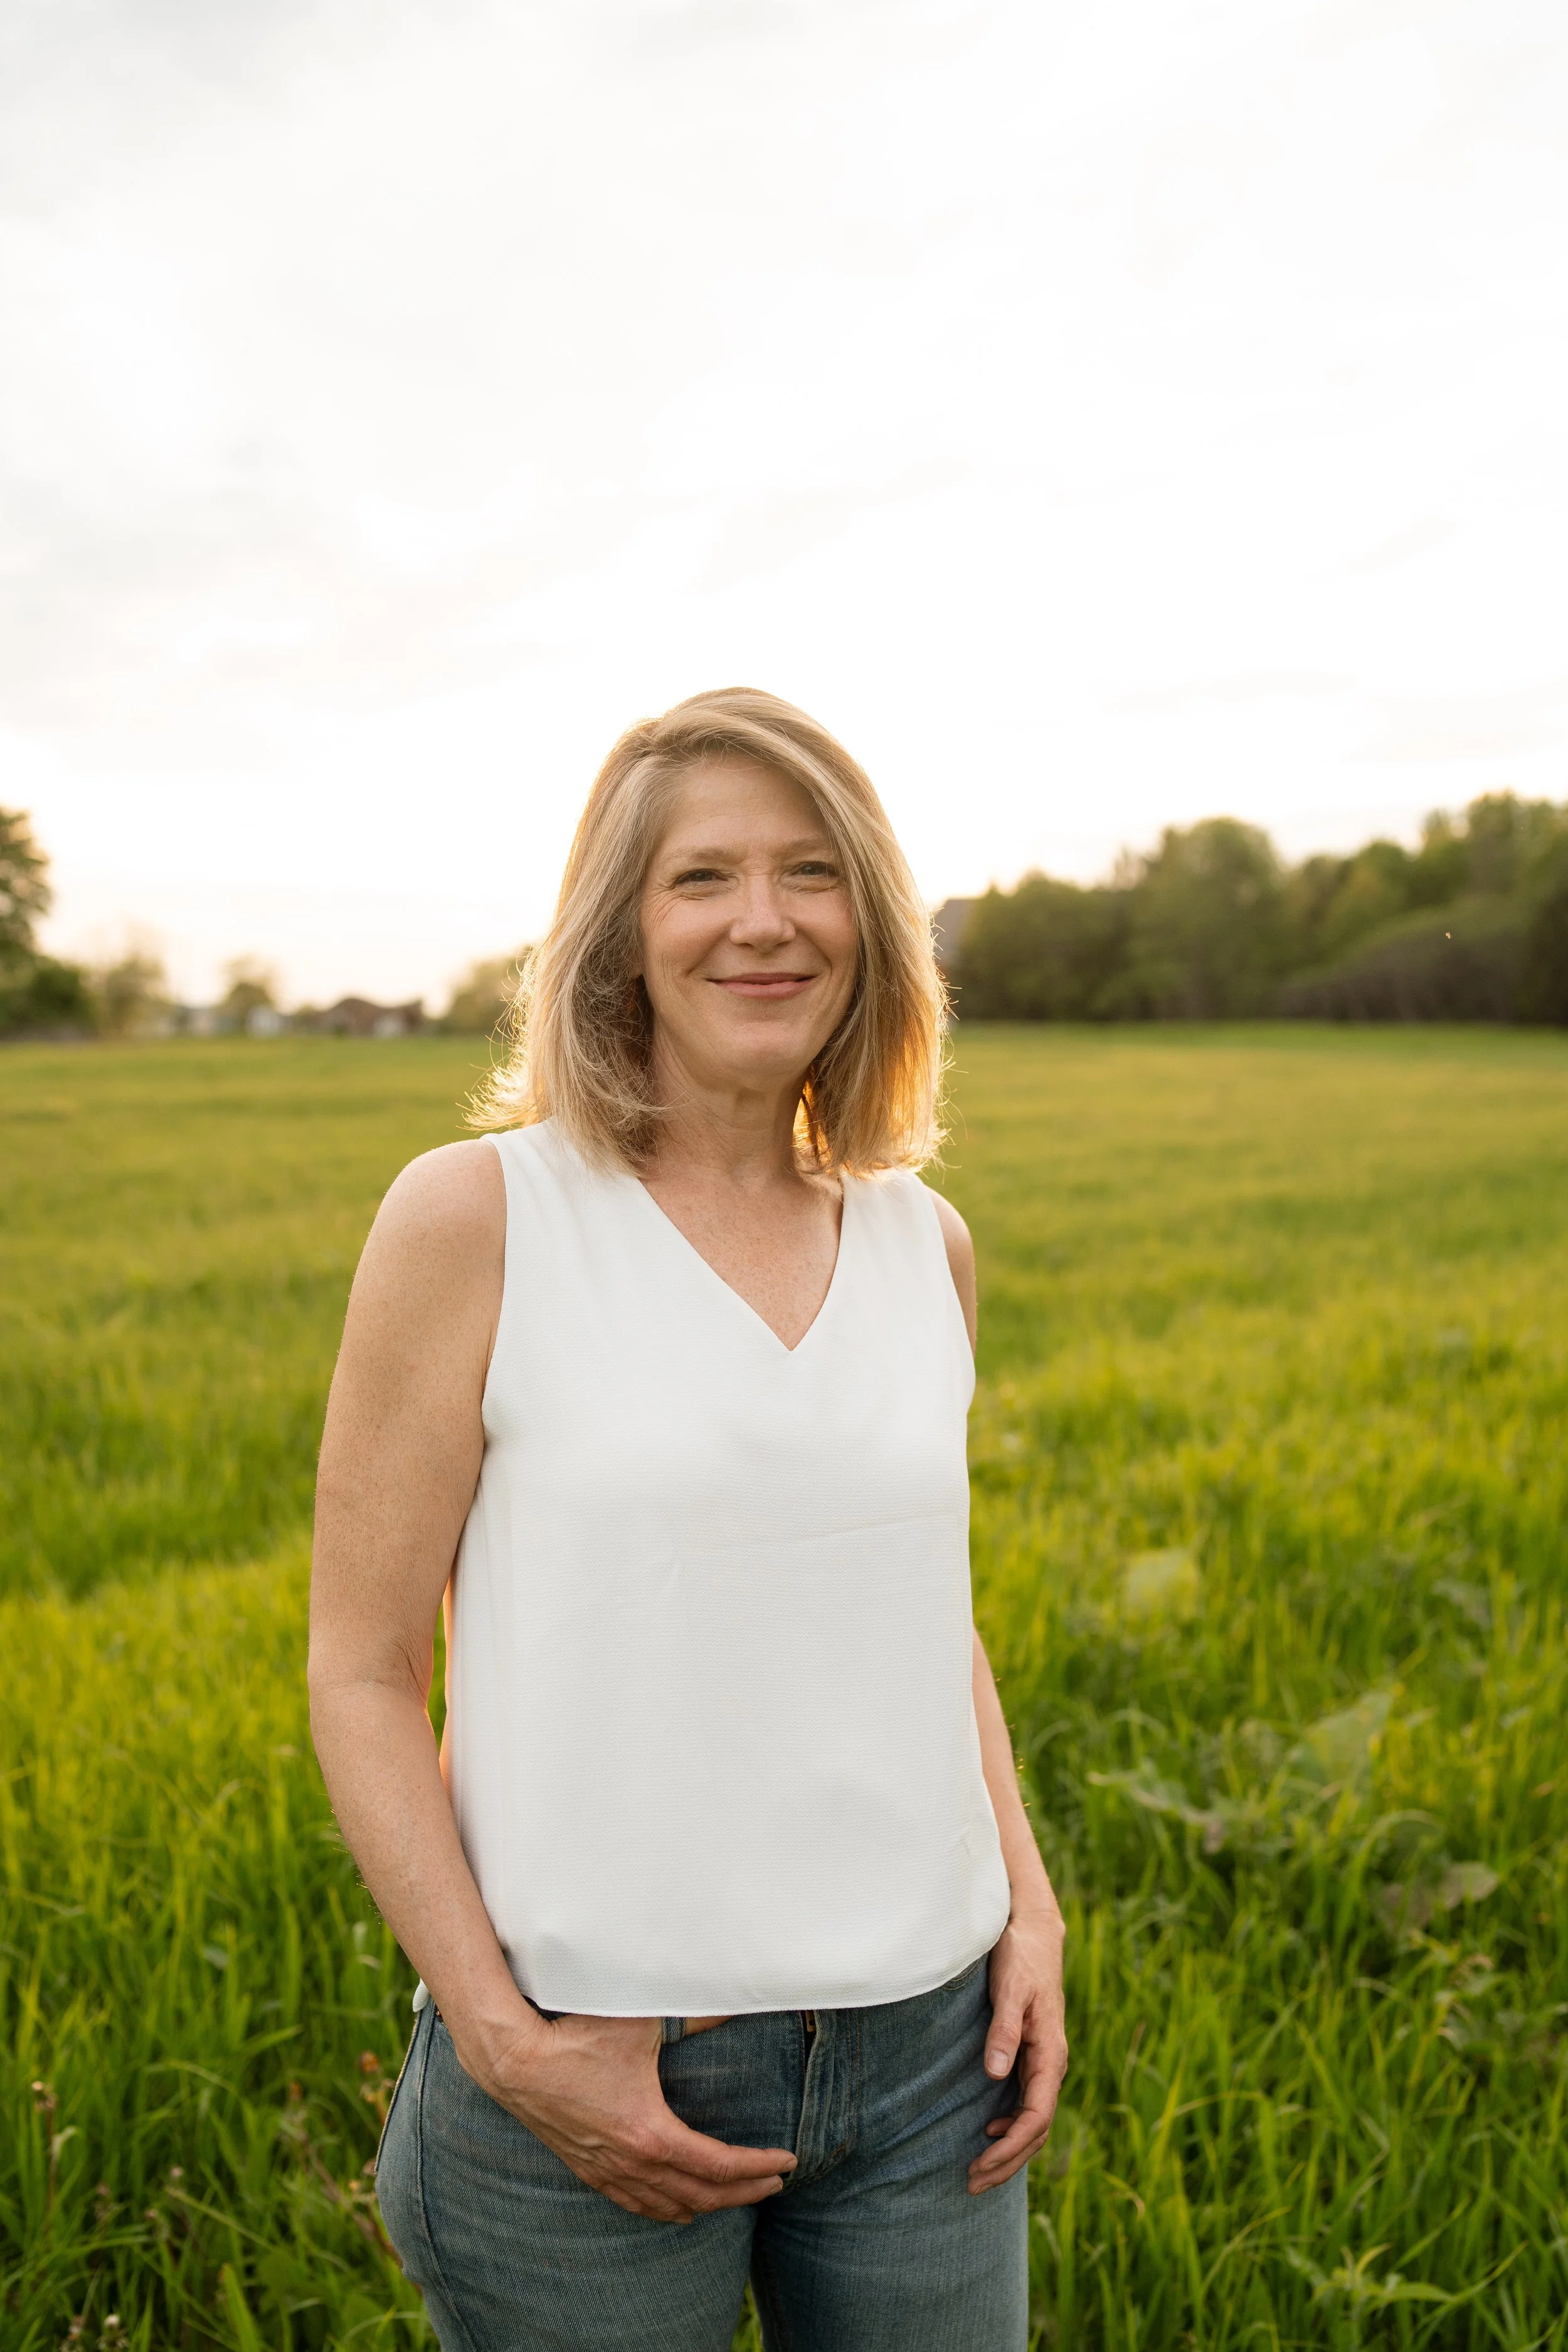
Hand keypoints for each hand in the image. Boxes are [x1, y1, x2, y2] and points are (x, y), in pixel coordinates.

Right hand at [456, 2008, 796, 2223]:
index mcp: (651, 2134)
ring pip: (668, 2206)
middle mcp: (632, 2163)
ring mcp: (607, 2171)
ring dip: (708, 2205)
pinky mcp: (587, 2169)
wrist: (515, 2061)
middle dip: (744, 2192)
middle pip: (701, 2194)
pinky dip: (664, 2211)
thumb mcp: (641, 2022)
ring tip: (738, 2197)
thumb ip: (694, 2013)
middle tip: (775, 2184)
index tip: (786, 2162)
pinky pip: (634, 2204)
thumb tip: (733, 2000)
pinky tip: (678, 2210)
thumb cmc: (576, 2037)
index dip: (758, 2167)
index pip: (719, 2165)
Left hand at [967, 1905, 1067, 2193]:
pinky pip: (1027, 2104)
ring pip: (1033, 2121)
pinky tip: (989, 2132)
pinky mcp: (1032, 2057)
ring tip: (978, 2173)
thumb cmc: (1021, 1958)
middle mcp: (1052, 2064)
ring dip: (1009, 2151)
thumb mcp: (1009, 1988)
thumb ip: (1003, 2030)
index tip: (980, 2164)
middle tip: (971, 2184)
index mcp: (1051, 2053)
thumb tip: (995, 2074)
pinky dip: (1011, 2128)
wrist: (1035, 1933)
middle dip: (1007, 2162)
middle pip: (1036, 2130)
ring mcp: (1044, 2062)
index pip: (1037, 2116)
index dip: (1011, 2147)